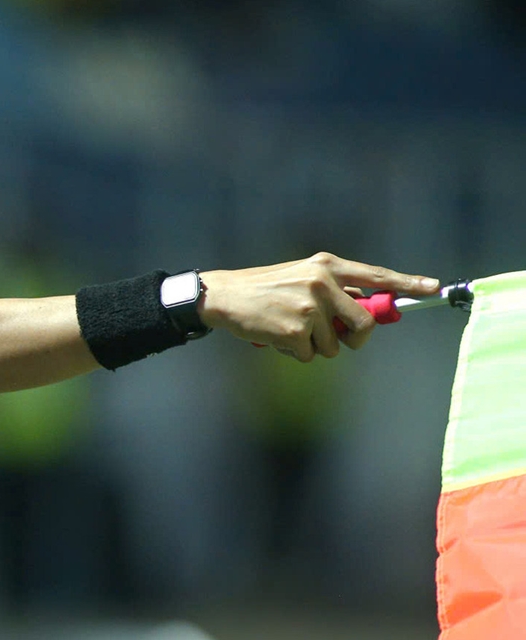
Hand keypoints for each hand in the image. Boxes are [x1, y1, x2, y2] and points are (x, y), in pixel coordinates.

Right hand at [199, 253, 439, 361]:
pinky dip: (294, 353)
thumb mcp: (303, 278)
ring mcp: (309, 307)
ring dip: (315, 346)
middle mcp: (323, 283)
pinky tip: (277, 336)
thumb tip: (370, 312)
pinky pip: (310, 355)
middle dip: (354, 338)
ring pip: (335, 345)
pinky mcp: (295, 330)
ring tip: (290, 329)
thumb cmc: (266, 290)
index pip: (376, 275)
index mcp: (328, 266)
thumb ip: (336, 292)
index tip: (432, 289)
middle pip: (363, 323)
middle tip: (337, 337)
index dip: (406, 284)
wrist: (225, 295)